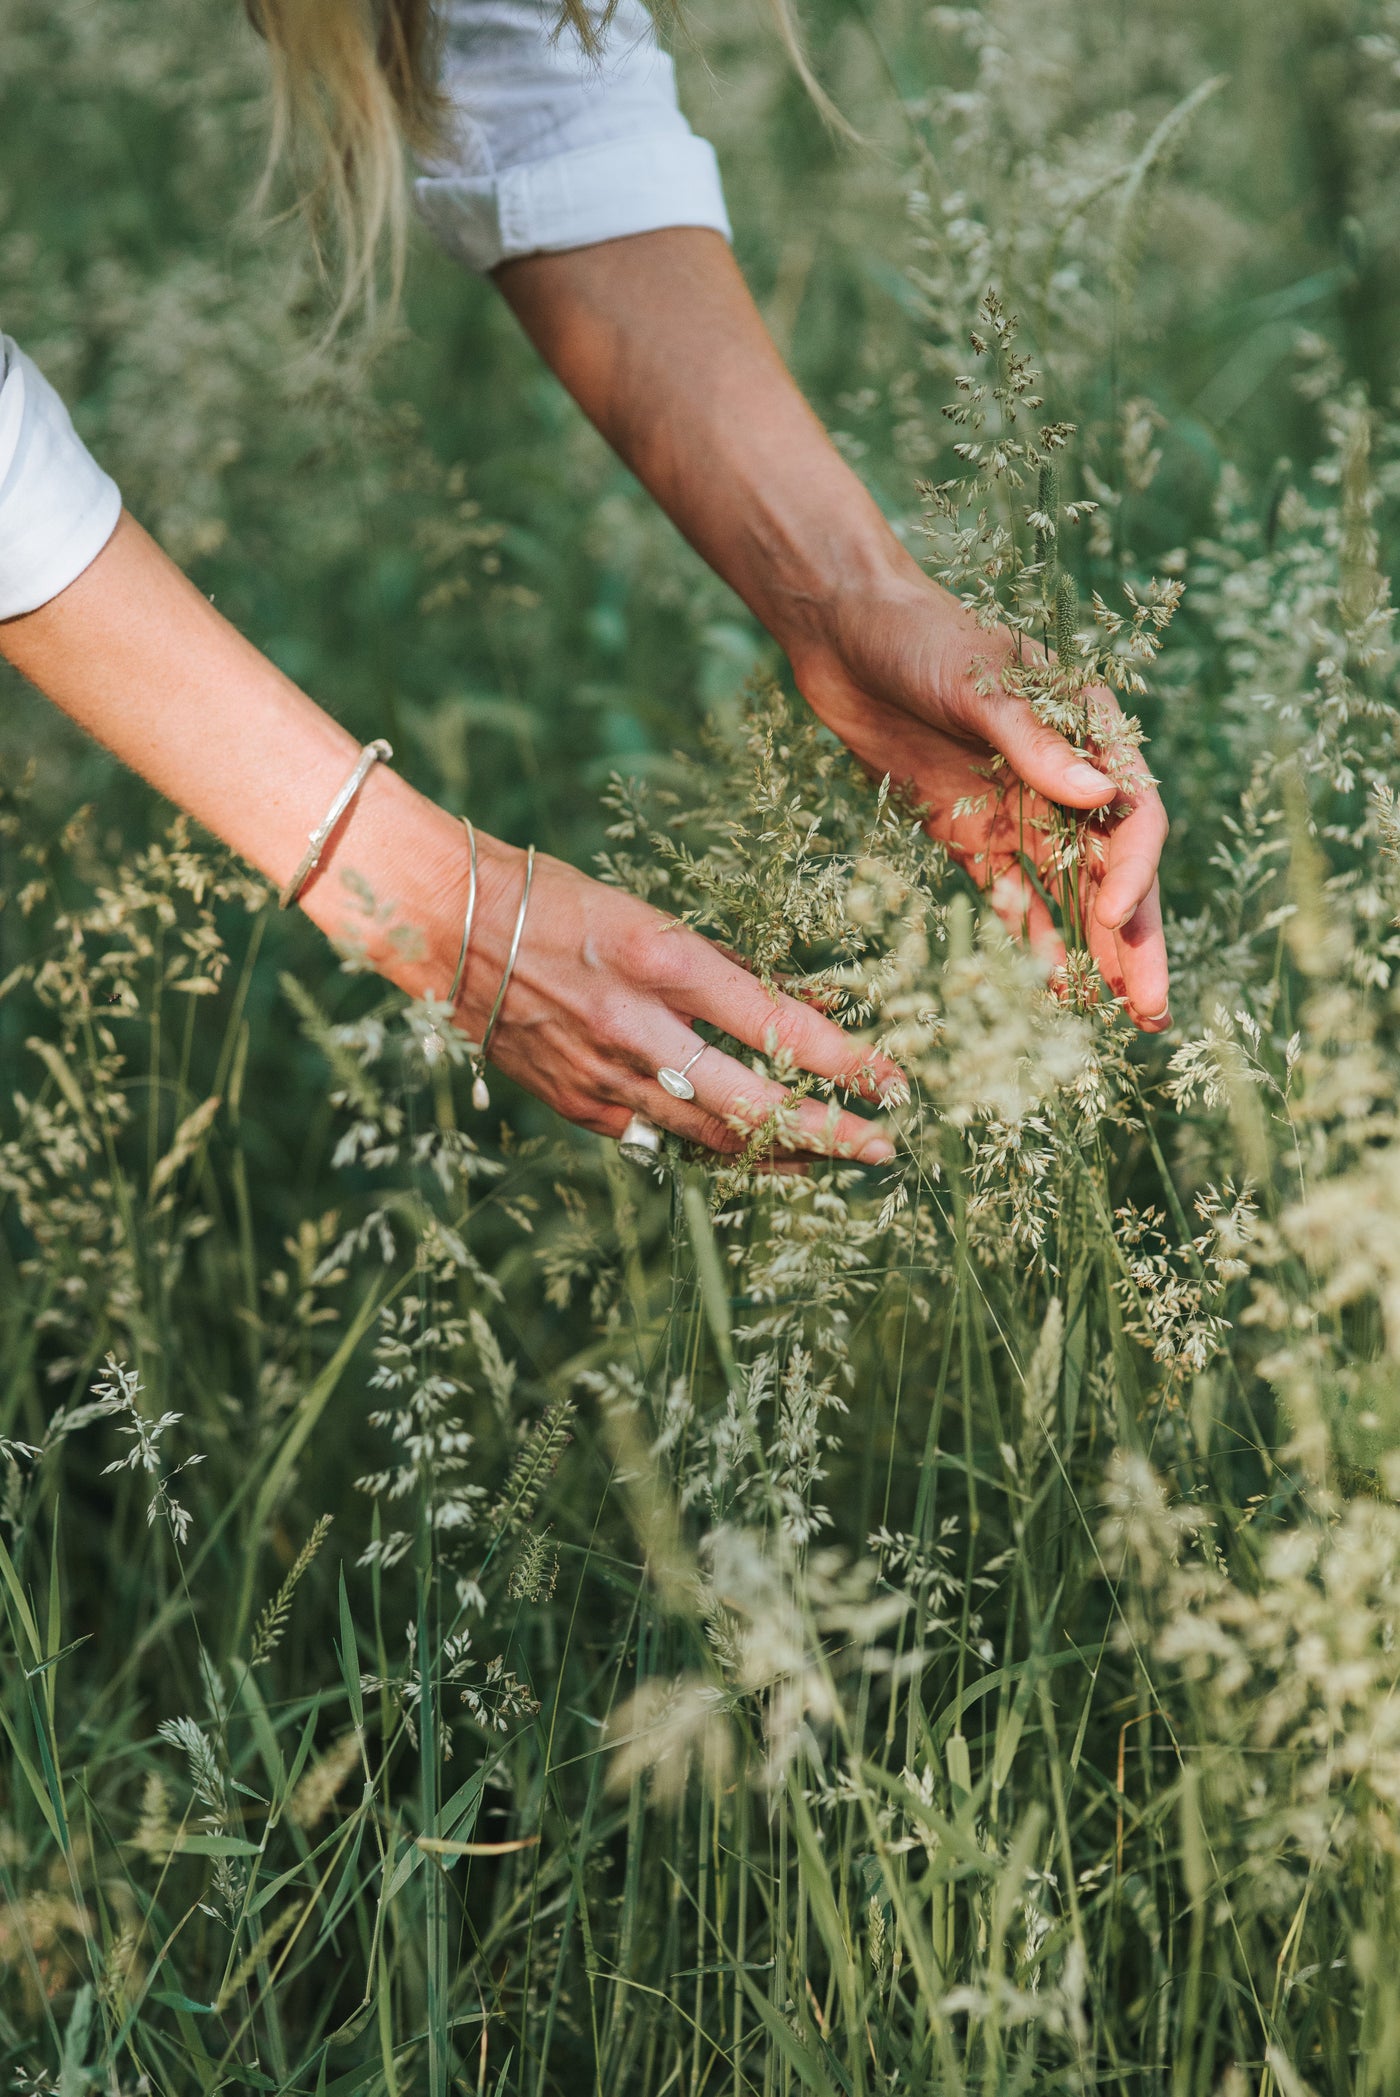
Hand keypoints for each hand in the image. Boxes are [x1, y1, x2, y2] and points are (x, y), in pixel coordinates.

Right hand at [456, 836, 898, 1161]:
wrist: (450, 925)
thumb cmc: (558, 903)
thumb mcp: (653, 918)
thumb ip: (729, 969)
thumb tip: (808, 1005)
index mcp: (663, 962)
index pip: (778, 1027)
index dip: (847, 1063)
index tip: (896, 1080)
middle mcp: (636, 1029)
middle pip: (755, 1105)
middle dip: (830, 1133)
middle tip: (884, 1146)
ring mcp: (604, 1077)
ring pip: (712, 1138)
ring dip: (779, 1152)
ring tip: (829, 1157)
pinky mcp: (578, 1106)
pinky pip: (663, 1139)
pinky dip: (712, 1143)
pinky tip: (748, 1146)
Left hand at [790, 571, 1170, 1029]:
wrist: (843, 633)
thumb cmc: (919, 637)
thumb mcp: (976, 682)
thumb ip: (1033, 741)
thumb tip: (1099, 796)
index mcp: (1087, 729)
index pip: (1131, 814)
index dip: (1131, 872)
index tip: (1112, 919)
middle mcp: (1064, 775)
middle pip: (1113, 869)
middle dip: (1134, 941)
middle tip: (1151, 1013)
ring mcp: (1018, 808)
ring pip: (1069, 893)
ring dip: (1095, 953)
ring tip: (1119, 1018)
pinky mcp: (969, 831)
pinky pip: (1010, 895)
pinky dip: (1032, 939)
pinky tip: (1056, 988)